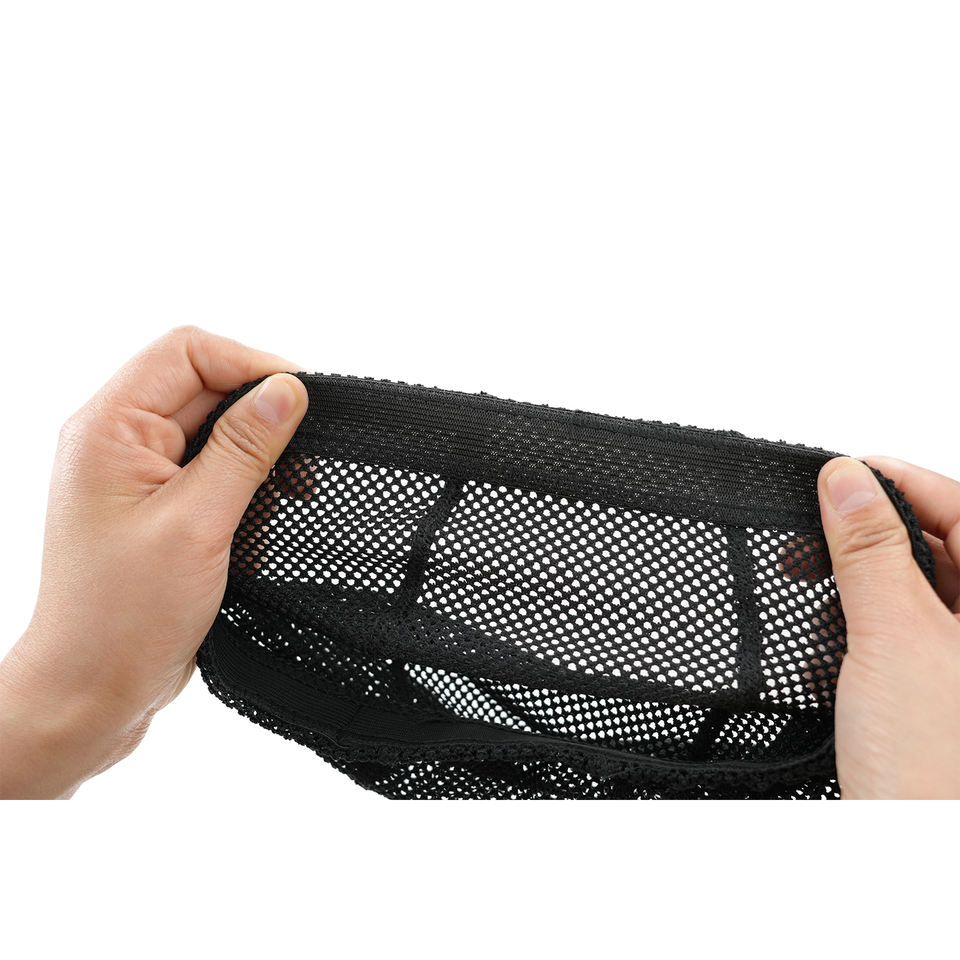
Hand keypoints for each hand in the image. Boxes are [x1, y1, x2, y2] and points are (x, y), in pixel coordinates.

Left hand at [0, 327, 307, 797]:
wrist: (91, 690)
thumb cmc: (124, 616)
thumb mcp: (197, 524)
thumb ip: (245, 450)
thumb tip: (288, 390)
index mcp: (109, 429)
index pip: (188, 353)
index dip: (252, 365)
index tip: (303, 400)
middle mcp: (118, 440)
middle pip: (204, 388)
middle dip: (260, 421)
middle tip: (302, 466)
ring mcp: (136, 473)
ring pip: (214, 431)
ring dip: (256, 461)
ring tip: (281, 502)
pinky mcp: (156, 505)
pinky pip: (210, 470)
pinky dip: (243, 491)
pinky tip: (255, 526)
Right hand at [818, 456, 959, 798]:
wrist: (911, 859)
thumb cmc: (937, 775)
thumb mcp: (895, 639)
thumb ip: (870, 551)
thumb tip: (847, 482)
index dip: (900, 482)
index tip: (840, 476)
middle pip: (935, 545)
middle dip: (868, 538)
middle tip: (814, 540)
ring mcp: (956, 659)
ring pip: (909, 586)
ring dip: (856, 588)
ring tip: (822, 604)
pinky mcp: (931, 685)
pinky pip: (894, 628)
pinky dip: (856, 628)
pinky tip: (835, 650)